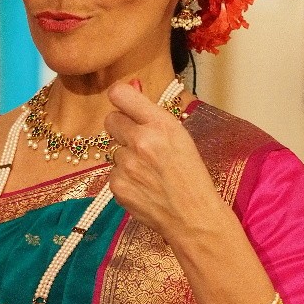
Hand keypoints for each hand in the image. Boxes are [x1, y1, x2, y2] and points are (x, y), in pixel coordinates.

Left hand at [104, 82, 224, 241]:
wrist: (193, 216)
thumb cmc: (192, 176)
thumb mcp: (180, 137)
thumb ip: (152, 115)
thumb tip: (131, 87)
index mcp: (162, 124)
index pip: (121, 94)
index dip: (120, 97)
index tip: (123, 103)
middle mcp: (141, 141)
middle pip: (110, 120)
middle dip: (121, 128)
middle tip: (139, 143)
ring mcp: (126, 165)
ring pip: (113, 151)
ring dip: (126, 158)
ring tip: (148, 173)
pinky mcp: (117, 185)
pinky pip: (113, 173)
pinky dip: (124, 179)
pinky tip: (143, 187)